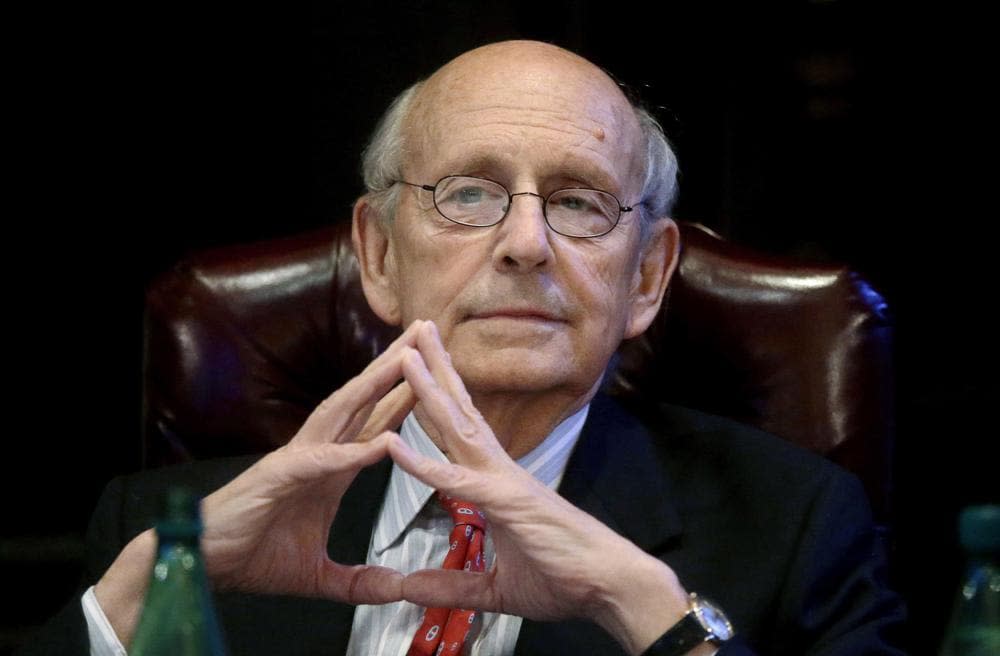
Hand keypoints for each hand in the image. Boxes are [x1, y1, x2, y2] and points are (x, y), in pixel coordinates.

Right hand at [199, 321, 422, 600]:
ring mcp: (296, 461)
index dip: (405, 397)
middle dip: (396, 367)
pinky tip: (379, 442)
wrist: (201, 563)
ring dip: (374, 385)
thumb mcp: (321, 576)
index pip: (376, 424)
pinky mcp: (276, 479)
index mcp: (330, 469)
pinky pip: (318, 462)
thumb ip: (359, 581)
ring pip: (342, 414)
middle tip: (427, 334)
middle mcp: (317, 454)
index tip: (436, 374)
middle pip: (363, 402)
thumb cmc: (253, 555)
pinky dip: (349, 452)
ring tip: (405, 359)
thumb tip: (396, 589)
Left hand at [388, 322, 691, 654]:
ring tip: (406, 353)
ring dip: (430, 389)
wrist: (610, 586)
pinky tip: (394, 444)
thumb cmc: (564, 578)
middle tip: (413, 331)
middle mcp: (500, 471)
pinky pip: (457, 480)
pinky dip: (423, 463)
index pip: (461, 432)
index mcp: (497, 482)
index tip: (419, 369)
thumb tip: (409, 589)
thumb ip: (450, 588)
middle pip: (459, 412)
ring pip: (458, 427)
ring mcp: (504, 481)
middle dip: (435, 370)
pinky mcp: (506, 501)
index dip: (439, 401)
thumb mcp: (494, 589)